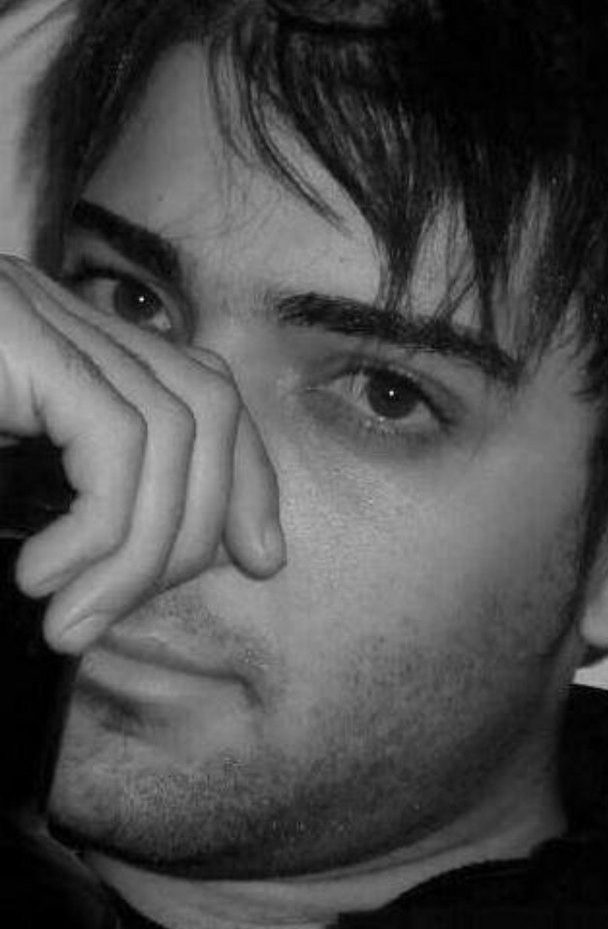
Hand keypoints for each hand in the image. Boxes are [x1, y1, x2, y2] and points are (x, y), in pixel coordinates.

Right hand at [0, 255, 284, 653]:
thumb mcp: (4, 485)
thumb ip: (67, 504)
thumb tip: (153, 570)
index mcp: (60, 342)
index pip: (204, 386)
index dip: (250, 474)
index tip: (261, 557)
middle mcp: (55, 312)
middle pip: (209, 403)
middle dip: (202, 525)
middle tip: (116, 613)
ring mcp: (28, 311)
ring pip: (175, 429)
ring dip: (142, 550)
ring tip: (74, 617)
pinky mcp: (11, 334)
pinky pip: (117, 443)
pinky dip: (104, 532)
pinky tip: (44, 580)